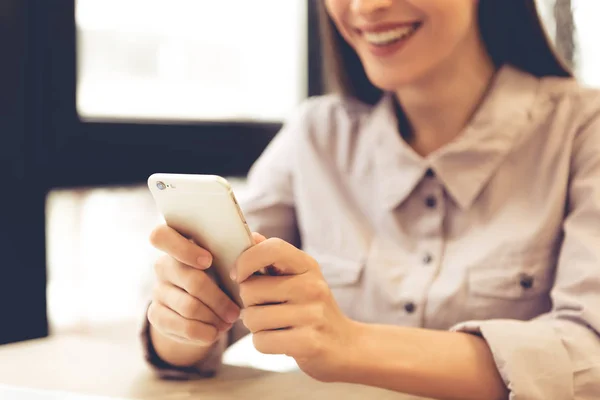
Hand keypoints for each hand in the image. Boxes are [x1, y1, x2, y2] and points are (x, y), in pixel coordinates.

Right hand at [148, 225, 240, 347]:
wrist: (203, 307)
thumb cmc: (221, 274)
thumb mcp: (230, 259)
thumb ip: (243, 247)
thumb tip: (256, 240)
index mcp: (178, 243)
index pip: (162, 236)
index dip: (184, 249)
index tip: (209, 261)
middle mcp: (163, 265)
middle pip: (191, 280)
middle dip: (219, 299)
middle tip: (236, 312)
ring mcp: (158, 291)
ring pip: (190, 307)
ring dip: (215, 317)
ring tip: (229, 321)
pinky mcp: (156, 316)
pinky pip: (184, 327)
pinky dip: (205, 332)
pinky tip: (215, 331)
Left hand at [234, 233, 357, 381]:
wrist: (346, 345)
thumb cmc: (312, 309)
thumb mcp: (299, 277)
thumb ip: (273, 258)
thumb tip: (251, 236)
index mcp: (307, 265)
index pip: (272, 248)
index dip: (246, 260)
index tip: (239, 275)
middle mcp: (312, 286)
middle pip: (250, 289)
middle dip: (248, 303)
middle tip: (266, 308)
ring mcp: (312, 314)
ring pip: (252, 318)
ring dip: (255, 326)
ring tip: (274, 325)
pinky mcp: (308, 342)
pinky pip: (261, 341)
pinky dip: (263, 343)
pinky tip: (280, 340)